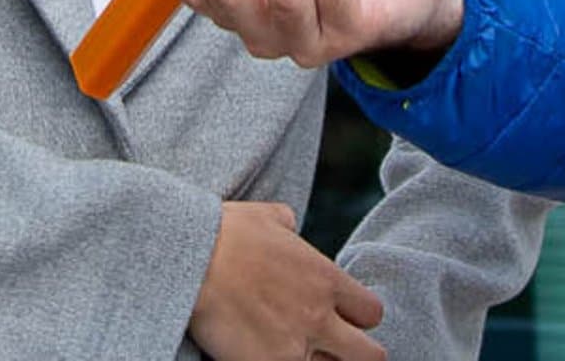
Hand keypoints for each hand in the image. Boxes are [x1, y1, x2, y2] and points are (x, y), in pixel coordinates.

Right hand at [187, 201, 384, 360]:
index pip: (371, 312)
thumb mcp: (268, 216)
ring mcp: (297, 347)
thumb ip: (289, 226)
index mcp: (326, 279)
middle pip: (370, 355)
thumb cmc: (225, 234)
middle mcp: (320, 317)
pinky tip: (267, 357)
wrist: (193, 261)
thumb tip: (289, 227)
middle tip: (328, 348)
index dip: (356, 319)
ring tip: (291, 351)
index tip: (338, 318)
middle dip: (354, 353)